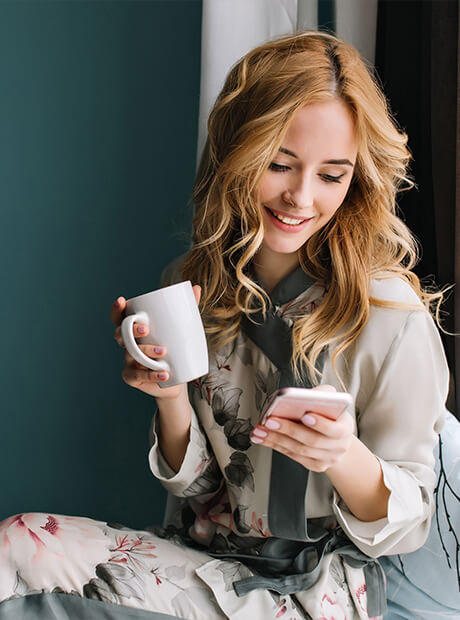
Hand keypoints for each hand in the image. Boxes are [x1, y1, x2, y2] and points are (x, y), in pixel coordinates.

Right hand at [110, 285, 201, 399]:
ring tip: (164, 352)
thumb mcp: (181, 328)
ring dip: (146, 351)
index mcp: (135, 330)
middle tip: (146, 329)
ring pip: (131, 354)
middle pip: (121, 335)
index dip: (116, 310)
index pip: (120, 318)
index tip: (121, 301)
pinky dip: (151, 374)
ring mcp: (128, 361)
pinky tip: (164, 373)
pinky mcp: (132, 377)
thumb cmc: (175, 348)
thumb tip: (196, 287)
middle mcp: (128, 344)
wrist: (177, 378)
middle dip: (131, 330)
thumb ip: (187, 308)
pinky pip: (137, 375)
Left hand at [250, 385, 353, 472]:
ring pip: (299, 450)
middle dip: (289, 430)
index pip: (334, 429)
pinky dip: (275, 445)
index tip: (305, 415)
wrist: (338, 440)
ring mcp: (327, 459)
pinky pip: (292, 456)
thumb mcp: (333, 400)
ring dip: (276, 439)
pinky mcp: (315, 465)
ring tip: (260, 430)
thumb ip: (323, 394)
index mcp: (346, 428)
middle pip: (312, 440)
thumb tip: (305, 395)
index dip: (320, 423)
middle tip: (271, 421)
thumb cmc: (332, 415)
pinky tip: (262, 437)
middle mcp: (339, 447)